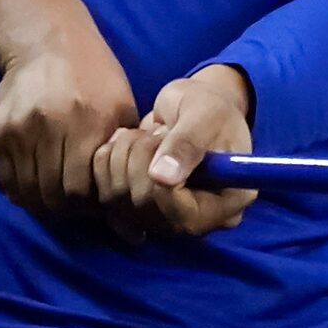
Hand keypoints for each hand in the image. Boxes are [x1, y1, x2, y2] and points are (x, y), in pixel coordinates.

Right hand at [0, 0, 138, 217]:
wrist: (48, 41)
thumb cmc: (95, 79)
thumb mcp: (122, 114)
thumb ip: (127, 171)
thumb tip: (135, 235)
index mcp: (88, 121)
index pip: (82, 192)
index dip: (89, 205)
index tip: (96, 200)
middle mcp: (49, 124)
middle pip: (52, 195)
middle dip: (66, 206)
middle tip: (75, 199)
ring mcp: (17, 127)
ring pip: (26, 192)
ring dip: (41, 200)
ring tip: (55, 190)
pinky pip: (4, 178)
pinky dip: (19, 188)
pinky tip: (35, 178)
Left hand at [91, 65, 257, 239]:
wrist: (191, 107)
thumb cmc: (210, 109)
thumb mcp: (207, 117)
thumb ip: (187, 145)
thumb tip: (162, 179)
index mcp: (225, 205)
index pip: (183, 218)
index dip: (161, 184)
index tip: (165, 142)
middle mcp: (193, 220)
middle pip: (144, 209)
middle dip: (141, 158)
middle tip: (159, 132)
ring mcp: (161, 216)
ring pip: (117, 200)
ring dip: (123, 155)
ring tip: (145, 134)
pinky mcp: (133, 206)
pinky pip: (102, 192)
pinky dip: (106, 159)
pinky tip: (126, 142)